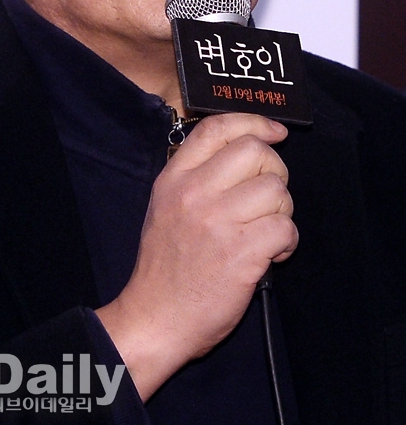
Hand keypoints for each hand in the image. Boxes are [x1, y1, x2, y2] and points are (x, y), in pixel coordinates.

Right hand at [95, 113, 296, 399]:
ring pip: (277, 190)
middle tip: (267, 199)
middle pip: (255, 152)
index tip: (276, 133)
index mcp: (174, 177)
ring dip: (281, 212)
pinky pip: (286, 228)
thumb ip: (197, 175)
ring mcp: (218, 221)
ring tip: (265, 231)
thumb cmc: (165, 263)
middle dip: (274, 172)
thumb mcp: (165, 204)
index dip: (254, 123)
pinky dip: (286, 242)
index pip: (217, 127)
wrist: (155, 318)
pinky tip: (270, 255)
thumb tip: (246, 149)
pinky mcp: (241, 253)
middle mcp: (194, 192)